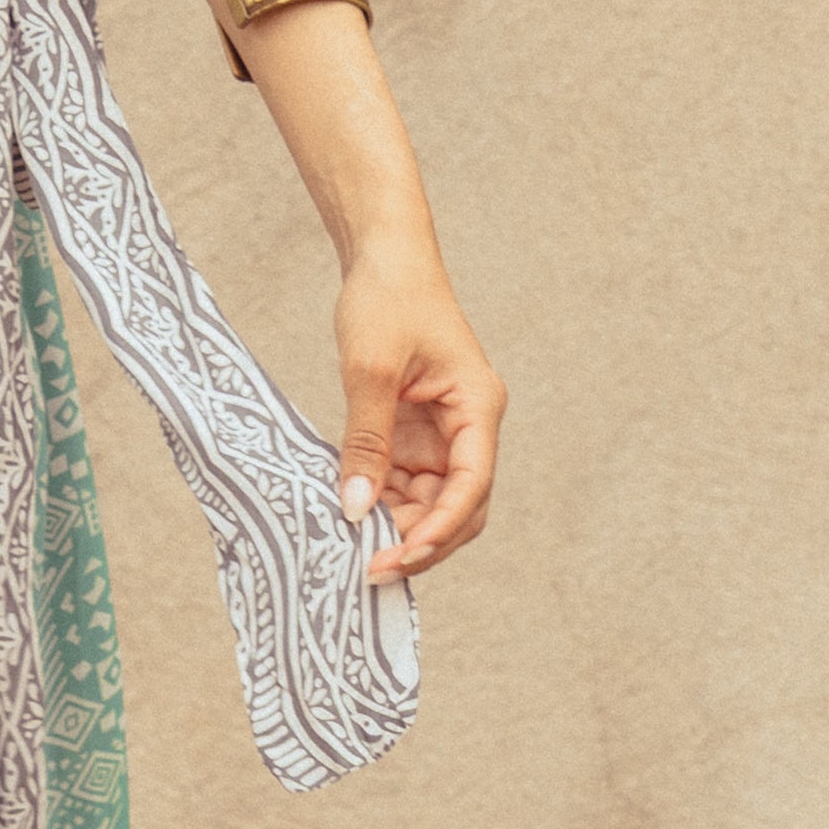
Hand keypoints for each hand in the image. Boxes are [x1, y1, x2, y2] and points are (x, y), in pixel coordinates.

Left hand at [333, 261, 503, 585]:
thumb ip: (366, 439)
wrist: (384, 259)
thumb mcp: (370, 369)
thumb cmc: (387, 299)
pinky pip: (404, 483)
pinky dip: (381, 504)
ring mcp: (441, 434)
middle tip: (370, 570)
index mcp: (478, 408)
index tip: (398, 556)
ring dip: (398, 528)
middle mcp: (468, 428)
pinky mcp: (414, 433)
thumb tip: (357, 507)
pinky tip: (350, 519)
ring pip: (430, 502)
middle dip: (421, 542)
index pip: (471, 486)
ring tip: (353, 550)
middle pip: (458, 507)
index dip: (439, 529)